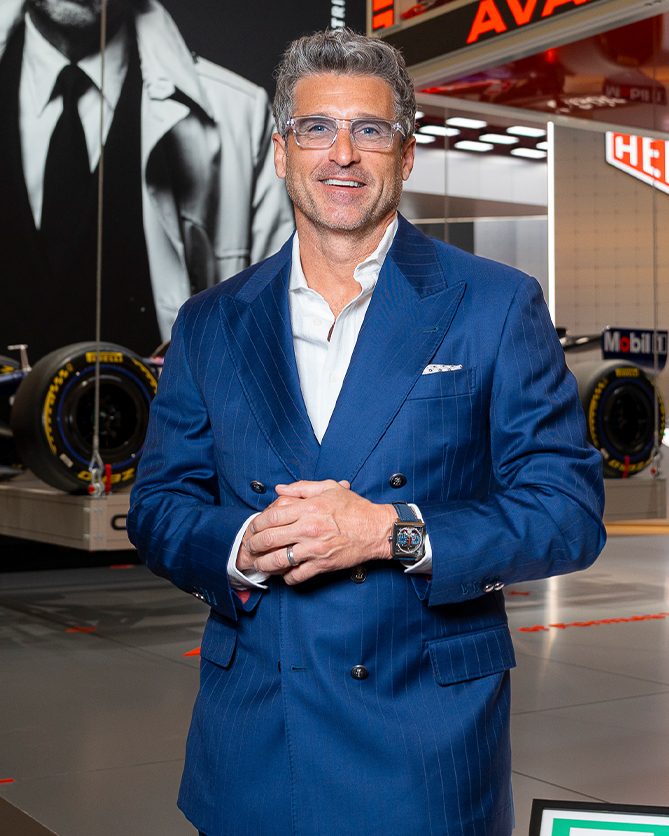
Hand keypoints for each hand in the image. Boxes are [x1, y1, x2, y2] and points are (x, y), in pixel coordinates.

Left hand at [245, 480, 395, 584]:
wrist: (376, 529)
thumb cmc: (354, 508)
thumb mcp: (329, 488)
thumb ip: (301, 487)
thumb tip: (279, 489)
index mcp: (308, 508)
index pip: (271, 517)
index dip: (256, 525)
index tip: (253, 529)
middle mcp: (309, 528)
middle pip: (269, 539)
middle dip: (254, 545)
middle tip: (250, 548)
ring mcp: (315, 548)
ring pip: (278, 561)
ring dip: (264, 564)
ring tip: (259, 564)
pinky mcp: (322, 564)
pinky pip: (297, 576)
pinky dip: (286, 577)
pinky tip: (284, 573)